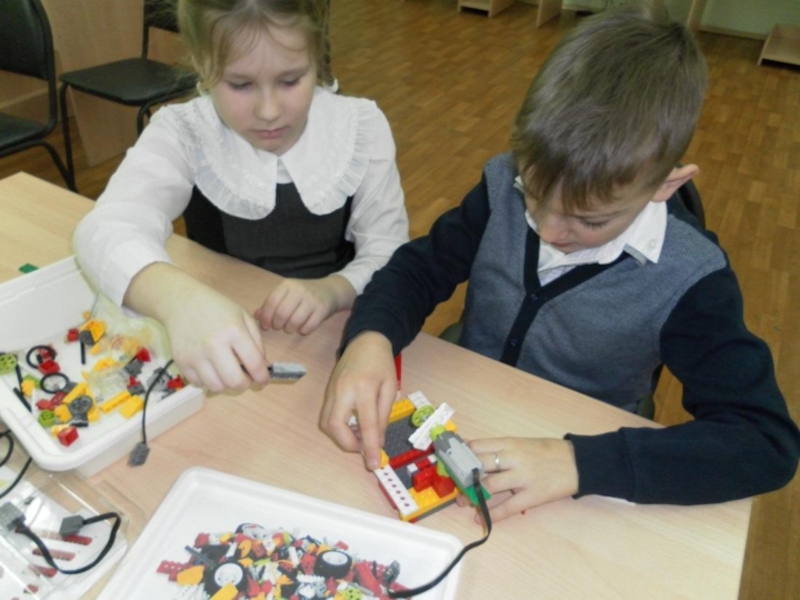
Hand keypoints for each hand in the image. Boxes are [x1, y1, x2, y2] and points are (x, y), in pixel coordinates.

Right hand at [124, 263, 269, 391]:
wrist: (181, 301)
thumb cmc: (216, 307)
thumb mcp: (242, 316)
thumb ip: (257, 342)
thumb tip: (262, 367)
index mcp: (234, 331)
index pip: (254, 364)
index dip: (262, 376)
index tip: (263, 379)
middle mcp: (214, 345)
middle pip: (235, 382)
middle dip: (245, 384)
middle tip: (245, 378)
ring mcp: (195, 355)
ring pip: (217, 387)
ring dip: (226, 384)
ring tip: (227, 371)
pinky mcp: (181, 362)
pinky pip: (200, 383)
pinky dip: (209, 380)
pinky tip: (211, 368)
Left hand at [255, 276, 355, 334]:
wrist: (330, 291)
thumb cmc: (304, 295)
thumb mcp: (287, 294)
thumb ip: (271, 303)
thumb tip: (256, 315)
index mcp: (287, 285)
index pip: (271, 303)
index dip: (266, 318)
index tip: (265, 325)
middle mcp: (299, 290)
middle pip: (282, 314)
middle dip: (277, 325)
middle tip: (279, 327)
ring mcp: (312, 300)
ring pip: (295, 321)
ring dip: (289, 329)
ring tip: (290, 328)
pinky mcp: (323, 310)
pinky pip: (308, 326)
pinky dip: (303, 330)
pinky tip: (302, 327)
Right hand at [319, 332, 396, 469]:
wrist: (366, 341)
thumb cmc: (382, 363)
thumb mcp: (390, 388)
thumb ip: (384, 415)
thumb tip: (378, 441)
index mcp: (364, 388)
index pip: (366, 424)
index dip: (370, 447)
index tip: (373, 464)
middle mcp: (343, 390)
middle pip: (335, 426)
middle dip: (347, 444)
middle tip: (363, 446)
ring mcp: (331, 390)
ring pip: (326, 423)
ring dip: (342, 436)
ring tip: (360, 433)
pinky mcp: (327, 391)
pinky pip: (327, 415)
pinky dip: (338, 427)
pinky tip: (352, 424)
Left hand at [456, 438, 578, 521]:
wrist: (577, 463)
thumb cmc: (547, 451)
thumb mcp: (522, 443)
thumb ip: (500, 449)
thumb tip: (473, 452)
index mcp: (510, 443)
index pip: (478, 446)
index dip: (461, 454)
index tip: (450, 460)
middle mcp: (513, 459)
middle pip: (479, 466)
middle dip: (463, 476)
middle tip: (453, 483)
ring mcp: (522, 478)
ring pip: (490, 487)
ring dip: (473, 496)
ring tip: (463, 502)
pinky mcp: (531, 496)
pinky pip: (507, 508)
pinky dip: (492, 515)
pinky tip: (481, 518)